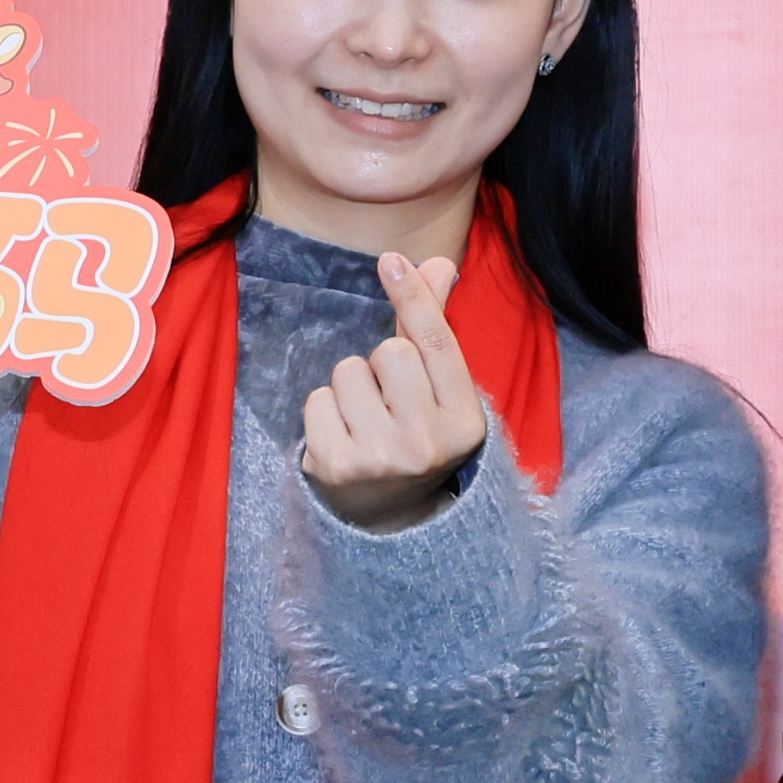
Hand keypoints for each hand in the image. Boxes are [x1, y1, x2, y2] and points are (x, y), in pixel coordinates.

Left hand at [298, 253, 498, 530]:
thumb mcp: (441, 392)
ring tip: (366, 420)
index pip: (436, 344)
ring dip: (351, 386)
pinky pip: (317, 399)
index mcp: (465, 423)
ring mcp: (379, 459)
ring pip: (347, 371)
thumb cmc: (419, 437)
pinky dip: (325, 410)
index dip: (414, 297)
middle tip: (390, 400)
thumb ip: (435, 328)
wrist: (392, 522)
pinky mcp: (334, 468)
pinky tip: (344, 436)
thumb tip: (439, 262)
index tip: (391, 260)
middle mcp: (426, 444)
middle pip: (389, 352)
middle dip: (382, 364)